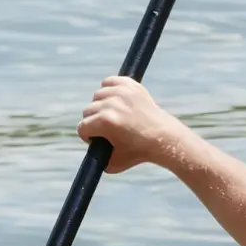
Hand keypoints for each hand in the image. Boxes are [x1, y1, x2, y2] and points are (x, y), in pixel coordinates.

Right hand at [77, 76, 191, 173]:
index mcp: (105, 122)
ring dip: (102, 106)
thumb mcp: (114, 164)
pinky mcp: (130, 85)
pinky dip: (109, 89)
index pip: (82, 127)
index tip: (97, 140)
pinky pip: (109, 82)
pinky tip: (115, 100)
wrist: (164, 138)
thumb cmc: (139, 152)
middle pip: (88, 111)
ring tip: (113, 115)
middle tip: (106, 130)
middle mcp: (111, 104)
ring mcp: (121, 92)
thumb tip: (89, 151)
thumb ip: (97, 159)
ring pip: (97, 96)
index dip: (88, 137)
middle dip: (94, 122)